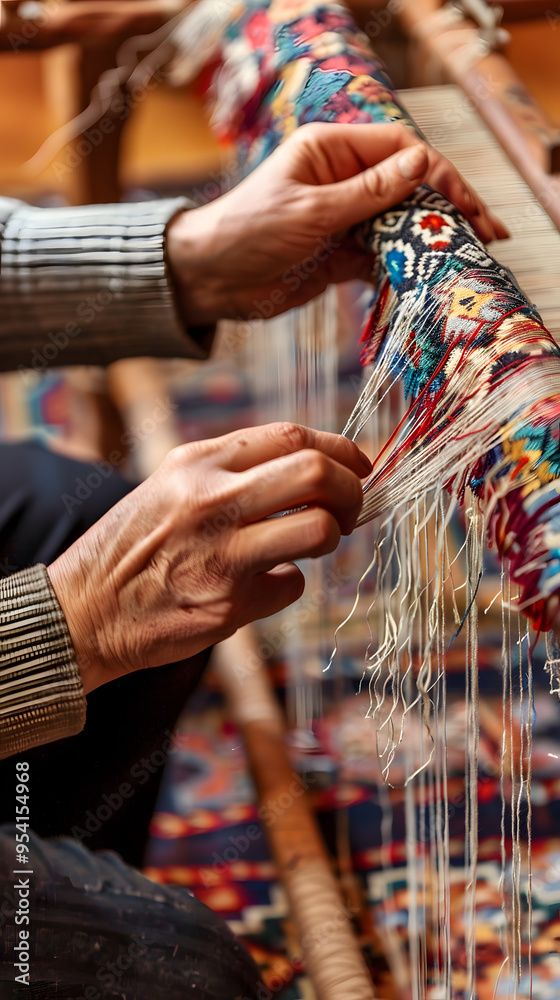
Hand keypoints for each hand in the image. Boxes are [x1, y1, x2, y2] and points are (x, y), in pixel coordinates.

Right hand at [47, 423, 370, 693]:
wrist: (83, 610)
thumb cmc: (134, 546)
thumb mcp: (173, 485)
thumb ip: (234, 472)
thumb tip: (312, 468)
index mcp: (199, 462)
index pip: (292, 435)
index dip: (340, 448)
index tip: (359, 464)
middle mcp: (211, 499)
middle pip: (316, 473)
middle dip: (351, 490)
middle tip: (350, 509)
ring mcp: (222, 553)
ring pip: (318, 529)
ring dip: (331, 537)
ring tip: (314, 543)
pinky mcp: (228, 603)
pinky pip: (291, 584)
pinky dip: (286, 584)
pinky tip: (256, 586)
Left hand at [167, 121, 507, 325]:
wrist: (208, 281)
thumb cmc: (246, 231)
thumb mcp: (311, 210)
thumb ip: (368, 193)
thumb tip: (421, 166)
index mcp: (332, 151)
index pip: (399, 151)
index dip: (437, 175)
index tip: (464, 203)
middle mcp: (342, 181)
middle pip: (407, 189)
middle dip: (446, 209)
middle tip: (485, 234)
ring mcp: (343, 220)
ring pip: (399, 226)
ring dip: (430, 241)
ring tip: (467, 258)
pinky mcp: (339, 256)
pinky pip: (381, 258)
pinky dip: (404, 268)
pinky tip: (429, 279)